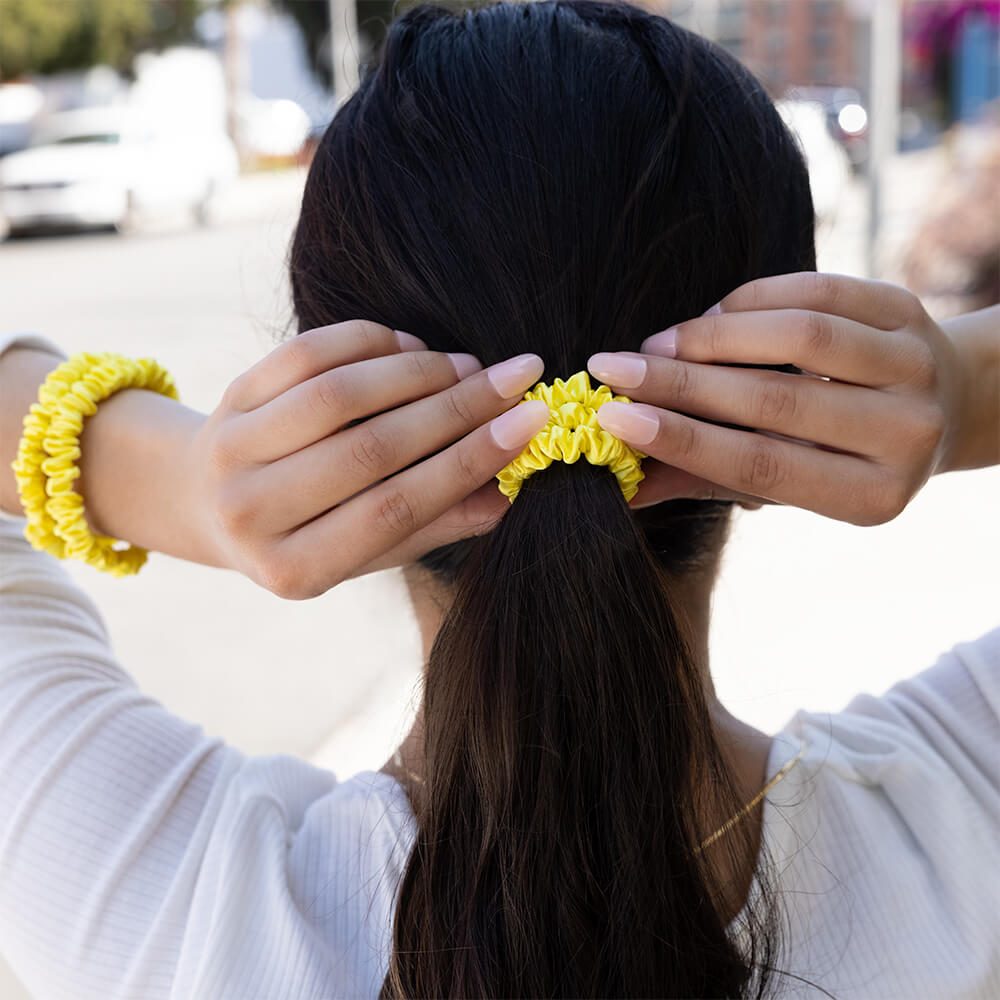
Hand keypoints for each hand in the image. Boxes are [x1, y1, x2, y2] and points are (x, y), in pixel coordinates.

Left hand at [186, 322, 547, 598]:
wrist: (203, 502)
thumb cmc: (304, 534)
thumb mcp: (363, 552)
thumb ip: (431, 525)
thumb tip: (509, 492)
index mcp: (294, 570)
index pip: (397, 509)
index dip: (469, 462)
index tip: (531, 421)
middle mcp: (252, 514)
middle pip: (372, 449)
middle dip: (456, 409)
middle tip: (515, 379)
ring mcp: (232, 452)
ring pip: (339, 395)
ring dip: (416, 371)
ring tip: (466, 364)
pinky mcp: (229, 398)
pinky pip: (305, 355)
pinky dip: (367, 341)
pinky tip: (410, 345)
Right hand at [588, 273, 963, 525]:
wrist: (941, 404)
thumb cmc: (844, 456)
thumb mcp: (791, 483)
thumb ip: (712, 479)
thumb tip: (626, 486)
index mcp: (871, 495)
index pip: (762, 465)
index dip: (683, 441)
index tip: (614, 418)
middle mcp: (905, 433)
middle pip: (775, 401)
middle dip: (681, 384)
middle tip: (613, 370)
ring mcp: (914, 365)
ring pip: (799, 337)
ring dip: (713, 336)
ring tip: (657, 344)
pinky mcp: (907, 308)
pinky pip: (817, 290)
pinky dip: (752, 298)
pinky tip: (710, 315)